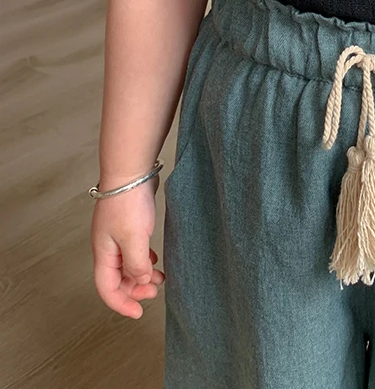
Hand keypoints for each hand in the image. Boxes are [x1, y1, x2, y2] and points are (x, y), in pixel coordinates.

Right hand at [90, 173, 164, 318]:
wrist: (131, 172)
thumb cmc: (128, 203)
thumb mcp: (134, 238)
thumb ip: (136, 264)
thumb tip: (139, 280)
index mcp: (103, 253)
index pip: (106, 288)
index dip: (121, 303)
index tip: (138, 313)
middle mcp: (107, 246)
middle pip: (116, 278)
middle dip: (134, 289)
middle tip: (155, 291)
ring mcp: (117, 235)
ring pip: (126, 264)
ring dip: (141, 274)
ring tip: (160, 277)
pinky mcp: (128, 224)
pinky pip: (133, 250)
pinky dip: (143, 259)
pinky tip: (154, 259)